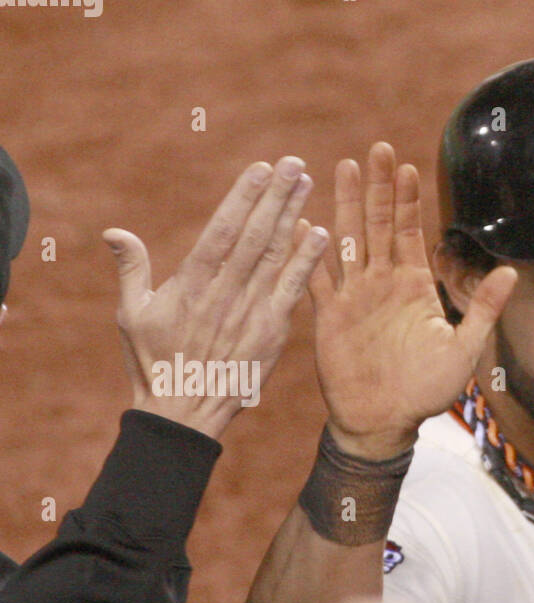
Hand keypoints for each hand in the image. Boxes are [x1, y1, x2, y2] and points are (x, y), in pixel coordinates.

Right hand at [106, 157, 327, 439]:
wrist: (185, 412)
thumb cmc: (155, 362)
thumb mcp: (133, 315)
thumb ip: (132, 270)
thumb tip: (114, 231)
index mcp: (191, 285)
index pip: (221, 230)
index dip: (242, 197)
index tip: (259, 168)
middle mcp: (225, 294)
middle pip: (255, 235)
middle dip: (274, 196)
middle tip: (293, 163)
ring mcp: (252, 313)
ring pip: (276, 256)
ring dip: (293, 218)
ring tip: (306, 184)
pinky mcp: (272, 333)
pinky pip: (293, 291)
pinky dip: (307, 262)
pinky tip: (323, 235)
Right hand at [308, 142, 516, 459]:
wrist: (385, 421)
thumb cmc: (427, 391)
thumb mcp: (463, 350)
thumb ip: (483, 310)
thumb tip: (511, 272)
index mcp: (413, 286)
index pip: (409, 232)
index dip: (406, 200)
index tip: (406, 165)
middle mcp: (382, 283)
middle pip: (377, 224)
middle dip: (376, 187)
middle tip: (375, 149)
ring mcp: (354, 296)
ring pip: (347, 239)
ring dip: (344, 204)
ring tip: (341, 167)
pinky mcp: (329, 315)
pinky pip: (316, 277)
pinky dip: (309, 250)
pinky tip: (301, 221)